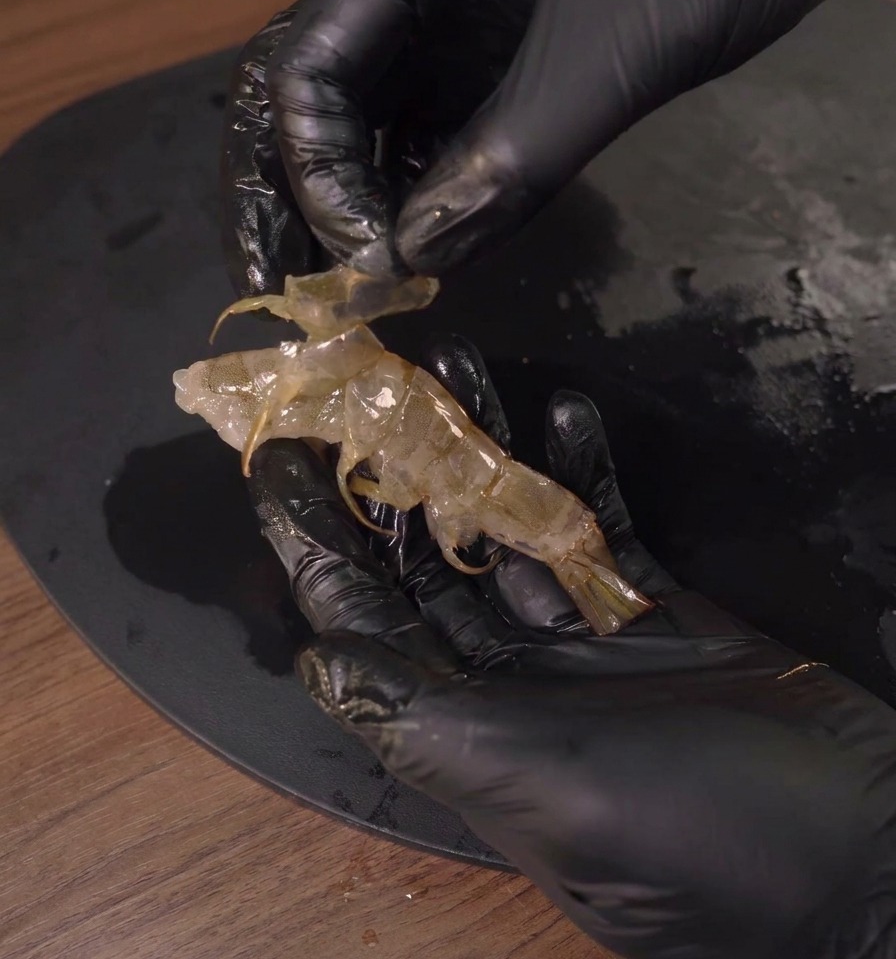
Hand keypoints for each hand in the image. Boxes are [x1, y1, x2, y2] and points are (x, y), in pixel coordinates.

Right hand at [222, 0, 895, 291]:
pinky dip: (437, 191)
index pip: (311, 58)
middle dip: (314, 191)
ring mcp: (468, 17)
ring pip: (384, 120)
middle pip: (328, 91)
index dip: (316, 168)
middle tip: (316, 286)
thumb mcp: (615, 43)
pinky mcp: (514, 55)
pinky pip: (450, 130)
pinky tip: (435, 247)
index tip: (363, 257)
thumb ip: (511, 157)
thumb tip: (411, 261)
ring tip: (377, 286)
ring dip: (374, 203)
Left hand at [248, 336, 895, 958]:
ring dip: (485, 448)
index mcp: (467, 725)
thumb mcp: (546, 789)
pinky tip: (566, 415)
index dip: (310, 538)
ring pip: (510, 525)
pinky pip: (600, 525)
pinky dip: (582, 471)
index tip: (274, 456)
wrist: (865, 851)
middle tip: (376, 380)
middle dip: (399, 465)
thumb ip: (425, 725)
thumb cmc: (699, 838)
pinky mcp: (654, 606)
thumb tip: (313, 666)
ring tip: (462, 367)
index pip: (362, 616)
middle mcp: (511, 677)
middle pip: (428, 553)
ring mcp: (583, 637)